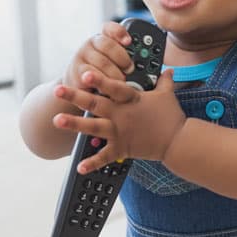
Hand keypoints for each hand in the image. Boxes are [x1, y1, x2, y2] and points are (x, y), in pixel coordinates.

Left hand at [52, 69, 185, 173]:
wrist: (178, 142)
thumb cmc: (172, 117)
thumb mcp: (167, 95)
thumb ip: (164, 81)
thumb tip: (169, 69)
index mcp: (132, 100)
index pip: (114, 87)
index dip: (100, 80)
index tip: (86, 73)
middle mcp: (122, 115)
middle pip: (96, 104)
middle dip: (75, 96)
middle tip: (59, 90)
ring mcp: (120, 132)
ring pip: (93, 127)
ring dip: (74, 124)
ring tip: (57, 120)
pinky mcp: (122, 148)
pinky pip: (105, 157)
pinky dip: (92, 163)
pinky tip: (79, 167)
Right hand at [63, 22, 134, 97]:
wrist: (82, 88)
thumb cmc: (107, 75)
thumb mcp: (119, 64)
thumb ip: (129, 58)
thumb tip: (151, 62)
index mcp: (104, 37)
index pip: (110, 28)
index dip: (120, 32)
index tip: (129, 41)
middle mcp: (92, 43)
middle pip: (108, 44)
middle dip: (123, 58)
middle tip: (130, 69)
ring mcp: (82, 55)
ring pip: (102, 62)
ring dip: (115, 74)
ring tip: (122, 82)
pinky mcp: (76, 70)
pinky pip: (92, 75)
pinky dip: (103, 82)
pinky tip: (108, 87)